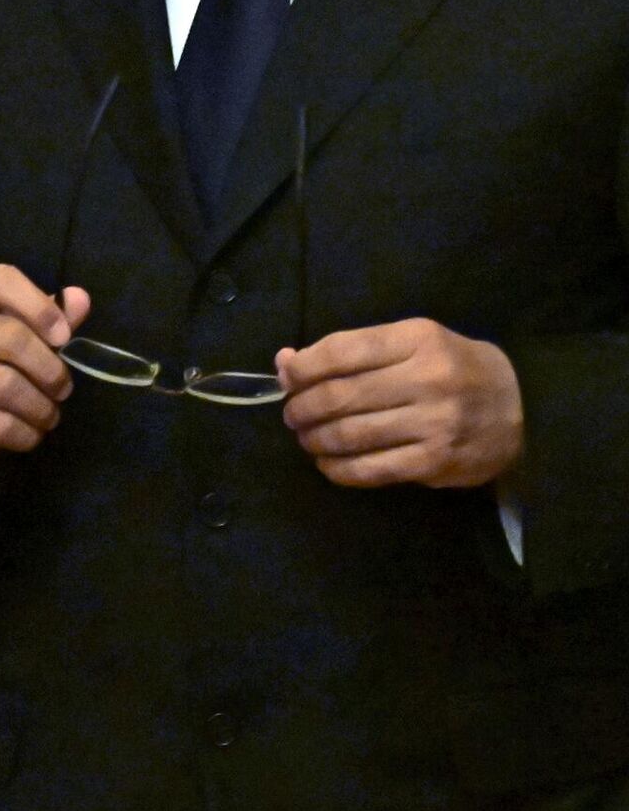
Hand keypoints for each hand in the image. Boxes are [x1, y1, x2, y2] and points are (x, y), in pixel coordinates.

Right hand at [0, 264, 91, 470]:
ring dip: (39, 406)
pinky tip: (30, 434)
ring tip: (50, 415)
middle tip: (63, 389)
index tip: (65, 337)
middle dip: (49, 369)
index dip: (39, 307)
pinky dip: (22, 433)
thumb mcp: (14, 328)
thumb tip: (80, 298)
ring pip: (3, 384)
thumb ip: (46, 313)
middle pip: (9, 336)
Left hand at [276, 319, 522, 489]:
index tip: (287, 378)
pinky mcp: (437, 463)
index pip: (341, 351)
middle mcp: (426, 380)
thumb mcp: (410, 342)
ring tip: (306, 437)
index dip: (302, 367)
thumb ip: (351, 350)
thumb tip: (286, 362)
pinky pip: (373, 470)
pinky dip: (339, 469)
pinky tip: (328, 463)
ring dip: (315, 439)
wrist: (524, 409)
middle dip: (302, 407)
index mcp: (416, 340)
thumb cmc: (454, 367)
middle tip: (291, 414)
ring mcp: (433, 424)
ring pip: (351, 435)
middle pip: (340, 396)